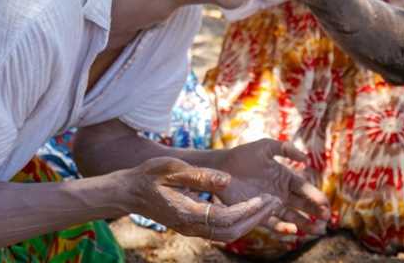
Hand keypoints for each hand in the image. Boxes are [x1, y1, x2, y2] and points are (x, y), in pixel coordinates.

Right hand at [124, 156, 282, 241]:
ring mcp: (191, 229)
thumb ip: (199, 175)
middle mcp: (190, 227)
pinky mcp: (193, 226)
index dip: (247, 211)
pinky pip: (221, 231)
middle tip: (274, 202)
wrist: (129, 192)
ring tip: (267, 205)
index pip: (225, 219)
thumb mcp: (172, 168)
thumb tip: (227, 180)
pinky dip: (239, 222)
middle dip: (255, 218)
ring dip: (250, 222)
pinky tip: (250, 208)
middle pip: (231, 232)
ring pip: (227, 235)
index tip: (264, 198)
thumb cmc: (149, 176)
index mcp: (187, 213)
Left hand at [215, 139, 329, 236]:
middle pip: (302, 204)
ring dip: (305, 223)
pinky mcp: (257, 212)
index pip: (304, 188)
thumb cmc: (243, 155)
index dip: (316, 197)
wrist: (221, 168)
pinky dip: (283, 227)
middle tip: (327, 219)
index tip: (325, 205)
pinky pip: (273, 223)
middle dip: (316, 212)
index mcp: (285, 176)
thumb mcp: (266, 146)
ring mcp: (270, 204)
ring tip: (317, 230)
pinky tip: (292, 230)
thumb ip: (285, 148)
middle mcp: (280, 192)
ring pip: (292, 216)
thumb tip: (306, 159)